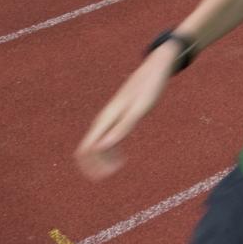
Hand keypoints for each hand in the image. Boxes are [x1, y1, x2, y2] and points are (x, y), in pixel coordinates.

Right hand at [75, 49, 174, 179]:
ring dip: (102, 161)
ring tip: (116, 169)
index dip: (91, 165)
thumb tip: (102, 147)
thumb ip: (122, 127)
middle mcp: (104, 120)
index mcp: (106, 119)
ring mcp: (111, 119)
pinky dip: (110, 152)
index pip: (86, 149)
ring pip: (97, 146)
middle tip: (111, 175)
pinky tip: (121, 159)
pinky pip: (107, 139)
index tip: (107, 174)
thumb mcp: (140, 108)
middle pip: (88, 150)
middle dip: (95, 166)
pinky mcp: (120, 117)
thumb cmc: (150, 87)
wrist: (156, 68)